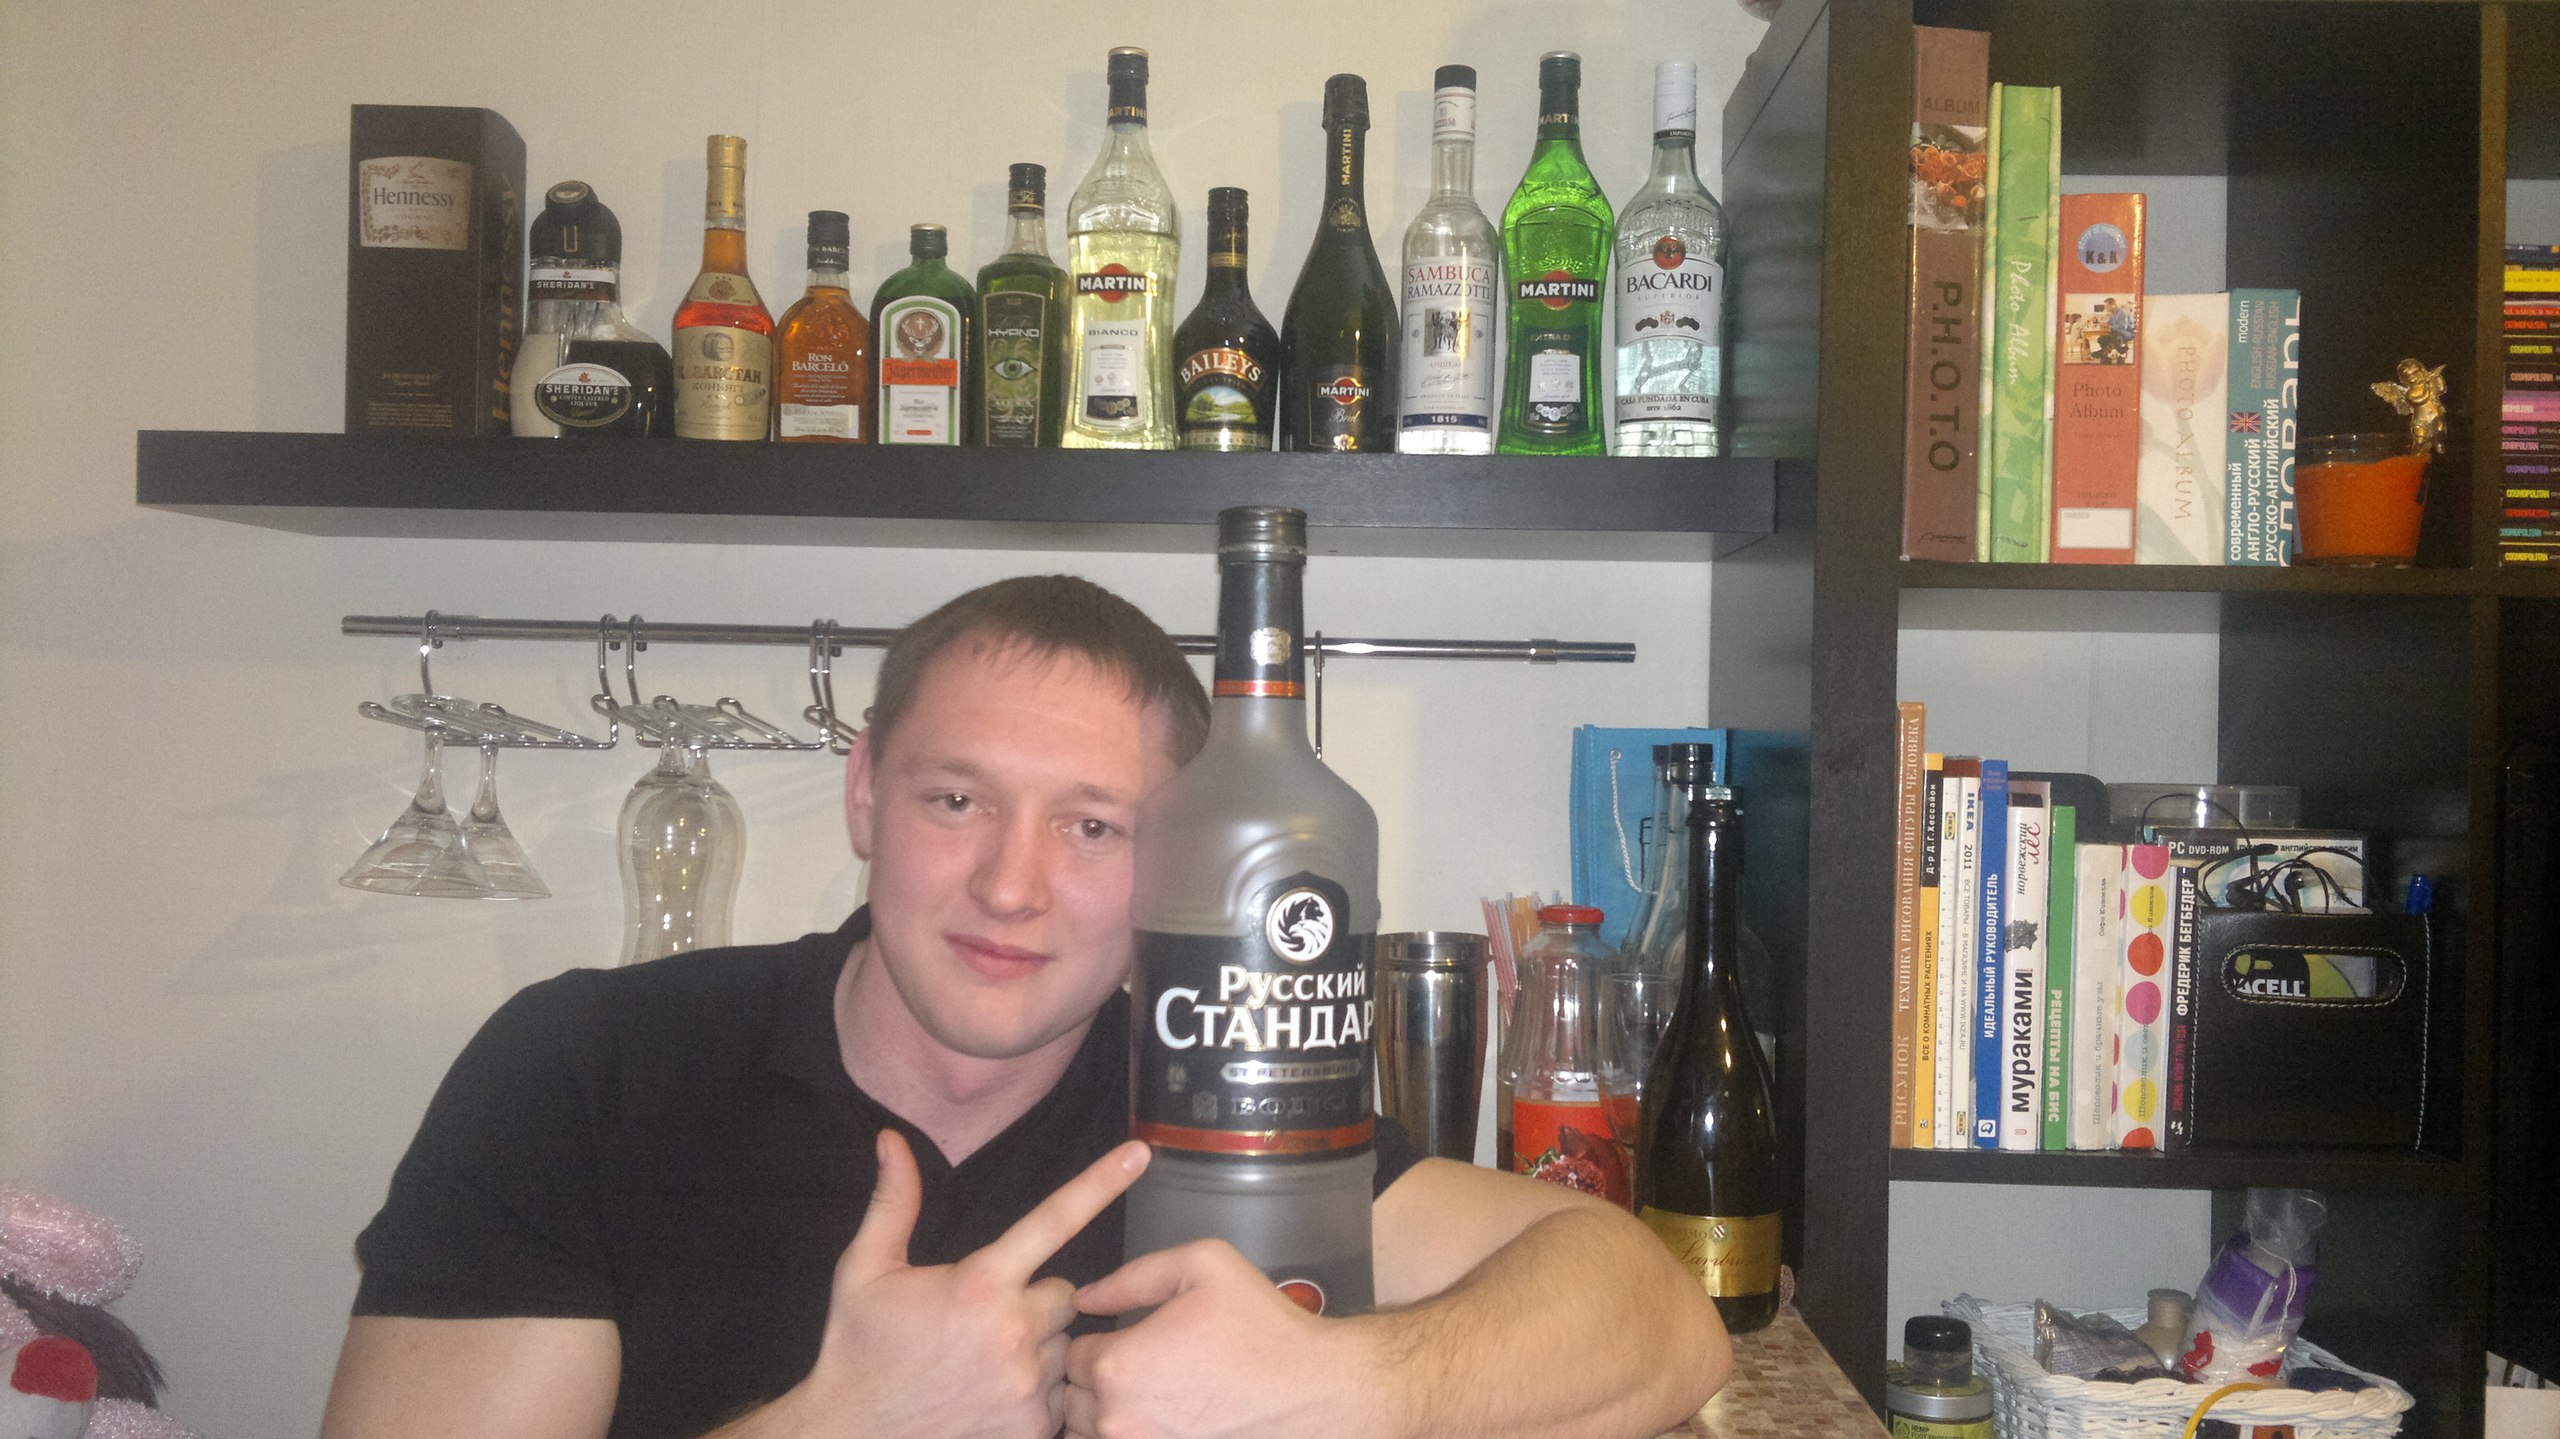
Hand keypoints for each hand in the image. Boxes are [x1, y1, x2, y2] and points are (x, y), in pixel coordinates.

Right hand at [782, 1130, 1151, 1438]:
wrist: (850, 1434)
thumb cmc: (857, 1348)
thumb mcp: (865, 1269)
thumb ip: (893, 1201)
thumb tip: (891, 1141)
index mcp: (980, 1283)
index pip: (1054, 1219)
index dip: (1101, 1181)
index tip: (1139, 1152)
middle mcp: (1014, 1330)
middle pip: (1064, 1293)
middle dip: (1033, 1300)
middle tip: (982, 1320)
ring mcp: (1028, 1384)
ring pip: (1064, 1344)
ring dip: (1036, 1347)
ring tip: (982, 1362)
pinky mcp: (1033, 1427)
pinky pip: (1058, 1392)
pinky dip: (1033, 1391)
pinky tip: (990, 1394)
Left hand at [1064, 1240, 1372, 1438]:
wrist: (1312, 1389)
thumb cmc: (1261, 1326)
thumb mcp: (1203, 1266)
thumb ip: (1133, 1276)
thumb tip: (1085, 1297)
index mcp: (1119, 1364)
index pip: (1071, 1353)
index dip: (1093, 1339)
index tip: (1124, 1335)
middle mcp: (1118, 1419)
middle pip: (1072, 1399)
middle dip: (1093, 1380)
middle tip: (1138, 1363)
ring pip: (1090, 1433)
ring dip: (1105, 1414)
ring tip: (1149, 1393)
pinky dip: (1131, 1431)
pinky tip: (1159, 1417)